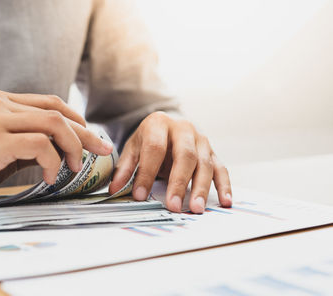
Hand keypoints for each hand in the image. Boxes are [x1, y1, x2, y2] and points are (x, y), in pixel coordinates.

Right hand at [0, 90, 112, 207]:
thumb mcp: (5, 148)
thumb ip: (32, 141)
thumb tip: (68, 147)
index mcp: (2, 101)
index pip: (51, 103)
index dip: (78, 120)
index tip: (93, 138)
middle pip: (57, 111)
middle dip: (86, 133)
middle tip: (102, 151)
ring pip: (53, 123)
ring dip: (73, 146)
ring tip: (75, 167)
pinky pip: (39, 144)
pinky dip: (53, 161)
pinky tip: (51, 175)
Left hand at [109, 112, 231, 213]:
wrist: (167, 127)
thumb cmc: (149, 139)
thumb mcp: (133, 148)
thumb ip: (125, 168)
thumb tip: (115, 189)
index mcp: (159, 123)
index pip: (154, 148)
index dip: (147, 173)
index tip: (140, 195)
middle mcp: (183, 128)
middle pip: (184, 155)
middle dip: (179, 182)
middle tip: (174, 205)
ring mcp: (201, 140)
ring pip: (205, 163)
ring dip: (201, 187)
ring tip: (196, 208)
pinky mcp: (212, 152)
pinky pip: (221, 168)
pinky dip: (224, 185)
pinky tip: (225, 201)